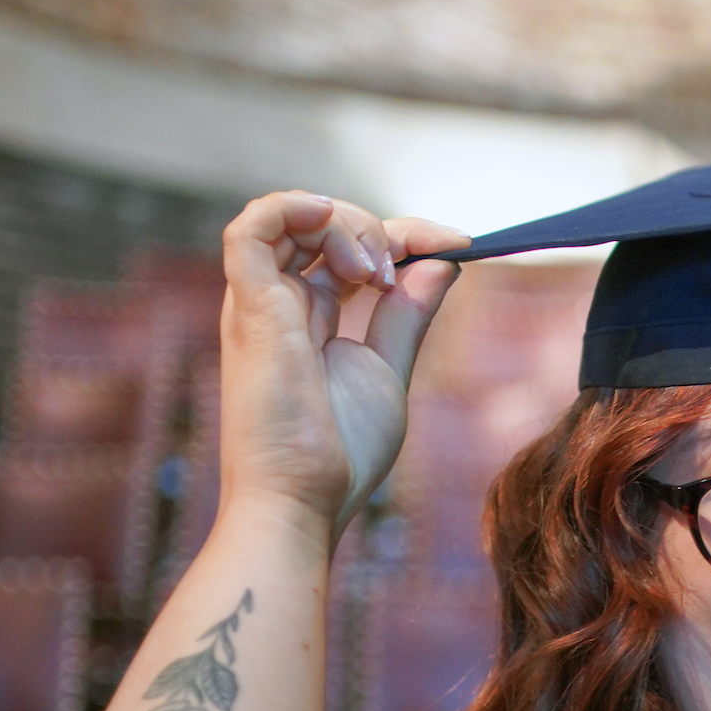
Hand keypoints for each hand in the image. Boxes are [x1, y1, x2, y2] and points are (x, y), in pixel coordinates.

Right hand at [217, 193, 468, 538]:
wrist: (303, 502)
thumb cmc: (339, 455)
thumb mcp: (388, 371)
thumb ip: (407, 315)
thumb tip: (441, 263)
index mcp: (307, 317)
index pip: (350, 249)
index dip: (407, 235)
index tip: (462, 243)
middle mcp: (277, 303)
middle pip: (323, 226)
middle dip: (380, 229)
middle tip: (411, 270)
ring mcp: (258, 303)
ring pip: (291, 217)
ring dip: (347, 225)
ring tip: (376, 273)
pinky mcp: (248, 308)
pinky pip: (251, 227)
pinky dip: (296, 208)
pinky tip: (335, 228)